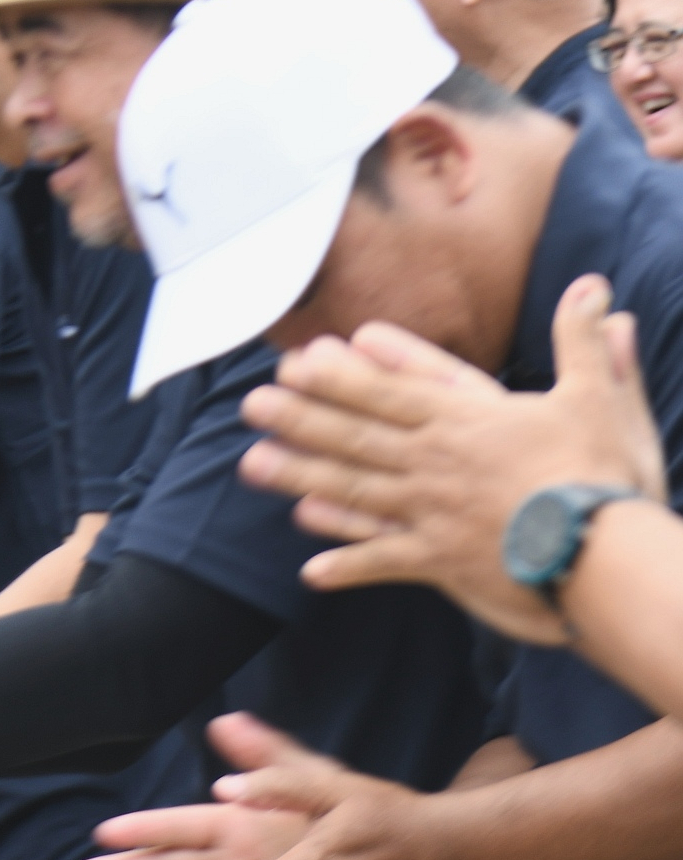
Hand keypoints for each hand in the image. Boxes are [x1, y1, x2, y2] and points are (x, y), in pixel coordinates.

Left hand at [246, 277, 666, 642]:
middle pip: (358, 434)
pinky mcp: (443, 561)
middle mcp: (437, 463)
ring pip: (354, 491)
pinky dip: (348, 565)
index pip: (393, 391)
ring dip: (300, 477)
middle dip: (301, 418)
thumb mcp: (600, 399)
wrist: (609, 556)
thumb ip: (584, 343)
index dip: (342, 375)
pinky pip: (384, 561)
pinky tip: (309, 571)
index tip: (297, 359)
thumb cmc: (604, 476)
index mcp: (468, 422)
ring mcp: (433, 513)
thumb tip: (594, 288)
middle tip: (250, 403)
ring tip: (251, 465)